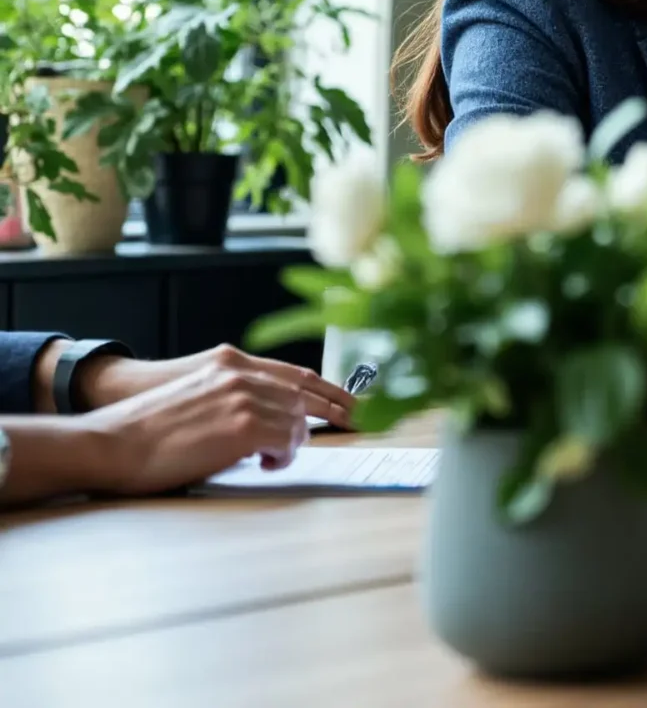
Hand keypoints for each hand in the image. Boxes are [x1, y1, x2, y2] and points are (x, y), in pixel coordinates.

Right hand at [78, 345, 353, 431]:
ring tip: (275, 456)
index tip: (354, 402)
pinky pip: (284, 441)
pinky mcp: (242, 427)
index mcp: (232, 363)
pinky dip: (282, 456)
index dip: (331, 388)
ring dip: (294, 442)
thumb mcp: (199, 396)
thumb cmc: (149, 430)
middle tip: (353, 426)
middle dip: (332, 413)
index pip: (297, 373)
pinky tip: (265, 464)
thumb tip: (269, 419)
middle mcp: (242, 375)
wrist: (112, 442)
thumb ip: (235, 397)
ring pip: (297, 420)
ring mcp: (244, 399)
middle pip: (306, 395)